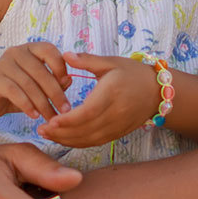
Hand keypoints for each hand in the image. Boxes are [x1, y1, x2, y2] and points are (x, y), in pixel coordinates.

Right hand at [0, 42, 71, 122]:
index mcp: (29, 49)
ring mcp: (2, 64)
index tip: (67, 84)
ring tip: (51, 117)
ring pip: (28, 84)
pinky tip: (34, 116)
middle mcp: (15, 52)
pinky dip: (27, 105)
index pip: (48, 49)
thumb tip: (69, 80)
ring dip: (43, 103)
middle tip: (65, 110)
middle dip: (55, 92)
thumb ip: (54, 82)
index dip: (60, 65)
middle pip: (40, 71)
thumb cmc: (18, 92)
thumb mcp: (39, 88)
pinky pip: (14, 92)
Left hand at [36, 53, 160, 148]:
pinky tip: (63, 138)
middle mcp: (116, 113)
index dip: (68, 120)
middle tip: (41, 129)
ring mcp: (118, 126)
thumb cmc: (132, 73)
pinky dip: (78, 143)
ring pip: (89, 139)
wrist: (157, 92)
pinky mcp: (117, 134)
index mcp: (112, 93)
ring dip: (67, 140)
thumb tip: (65, 55)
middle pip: (86, 129)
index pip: (88, 112)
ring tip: (47, 134)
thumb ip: (87, 59)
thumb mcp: (110, 62)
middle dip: (62, 133)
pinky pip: (95, 142)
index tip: (50, 121)